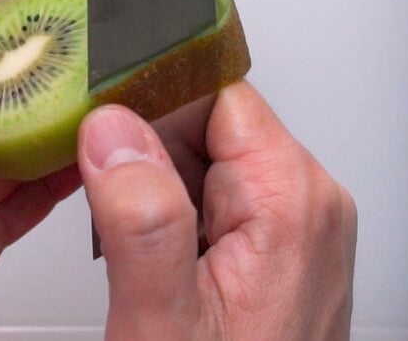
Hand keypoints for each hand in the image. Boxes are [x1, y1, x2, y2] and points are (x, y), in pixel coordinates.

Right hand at [79, 83, 356, 339]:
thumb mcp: (163, 323)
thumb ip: (141, 220)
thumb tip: (113, 129)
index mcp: (291, 202)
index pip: (214, 91)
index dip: (148, 104)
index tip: (99, 129)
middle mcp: (308, 205)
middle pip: (208, 121)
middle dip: (147, 152)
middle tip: (110, 212)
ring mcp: (297, 228)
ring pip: (207, 157)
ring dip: (156, 186)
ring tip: (136, 250)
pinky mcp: (280, 249)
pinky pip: (216, 196)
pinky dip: (173, 215)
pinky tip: (155, 261)